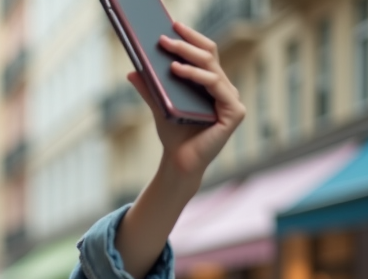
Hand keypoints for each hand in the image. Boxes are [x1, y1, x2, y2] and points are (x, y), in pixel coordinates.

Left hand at [128, 21, 245, 180]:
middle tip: (164, 36)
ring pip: (211, 67)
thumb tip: (132, 70)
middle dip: (186, 43)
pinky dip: (196, 76)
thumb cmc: (173, 136)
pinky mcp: (235, 113)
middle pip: (209, 56)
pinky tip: (177, 70)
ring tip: (167, 49)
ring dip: (188, 55)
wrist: (178, 163)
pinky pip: (215, 86)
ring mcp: (232, 100)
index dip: (190, 38)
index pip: (206, 53)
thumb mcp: (159, 105)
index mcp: (213, 84)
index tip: (172, 25)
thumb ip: (149, 89)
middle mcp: (226, 89)